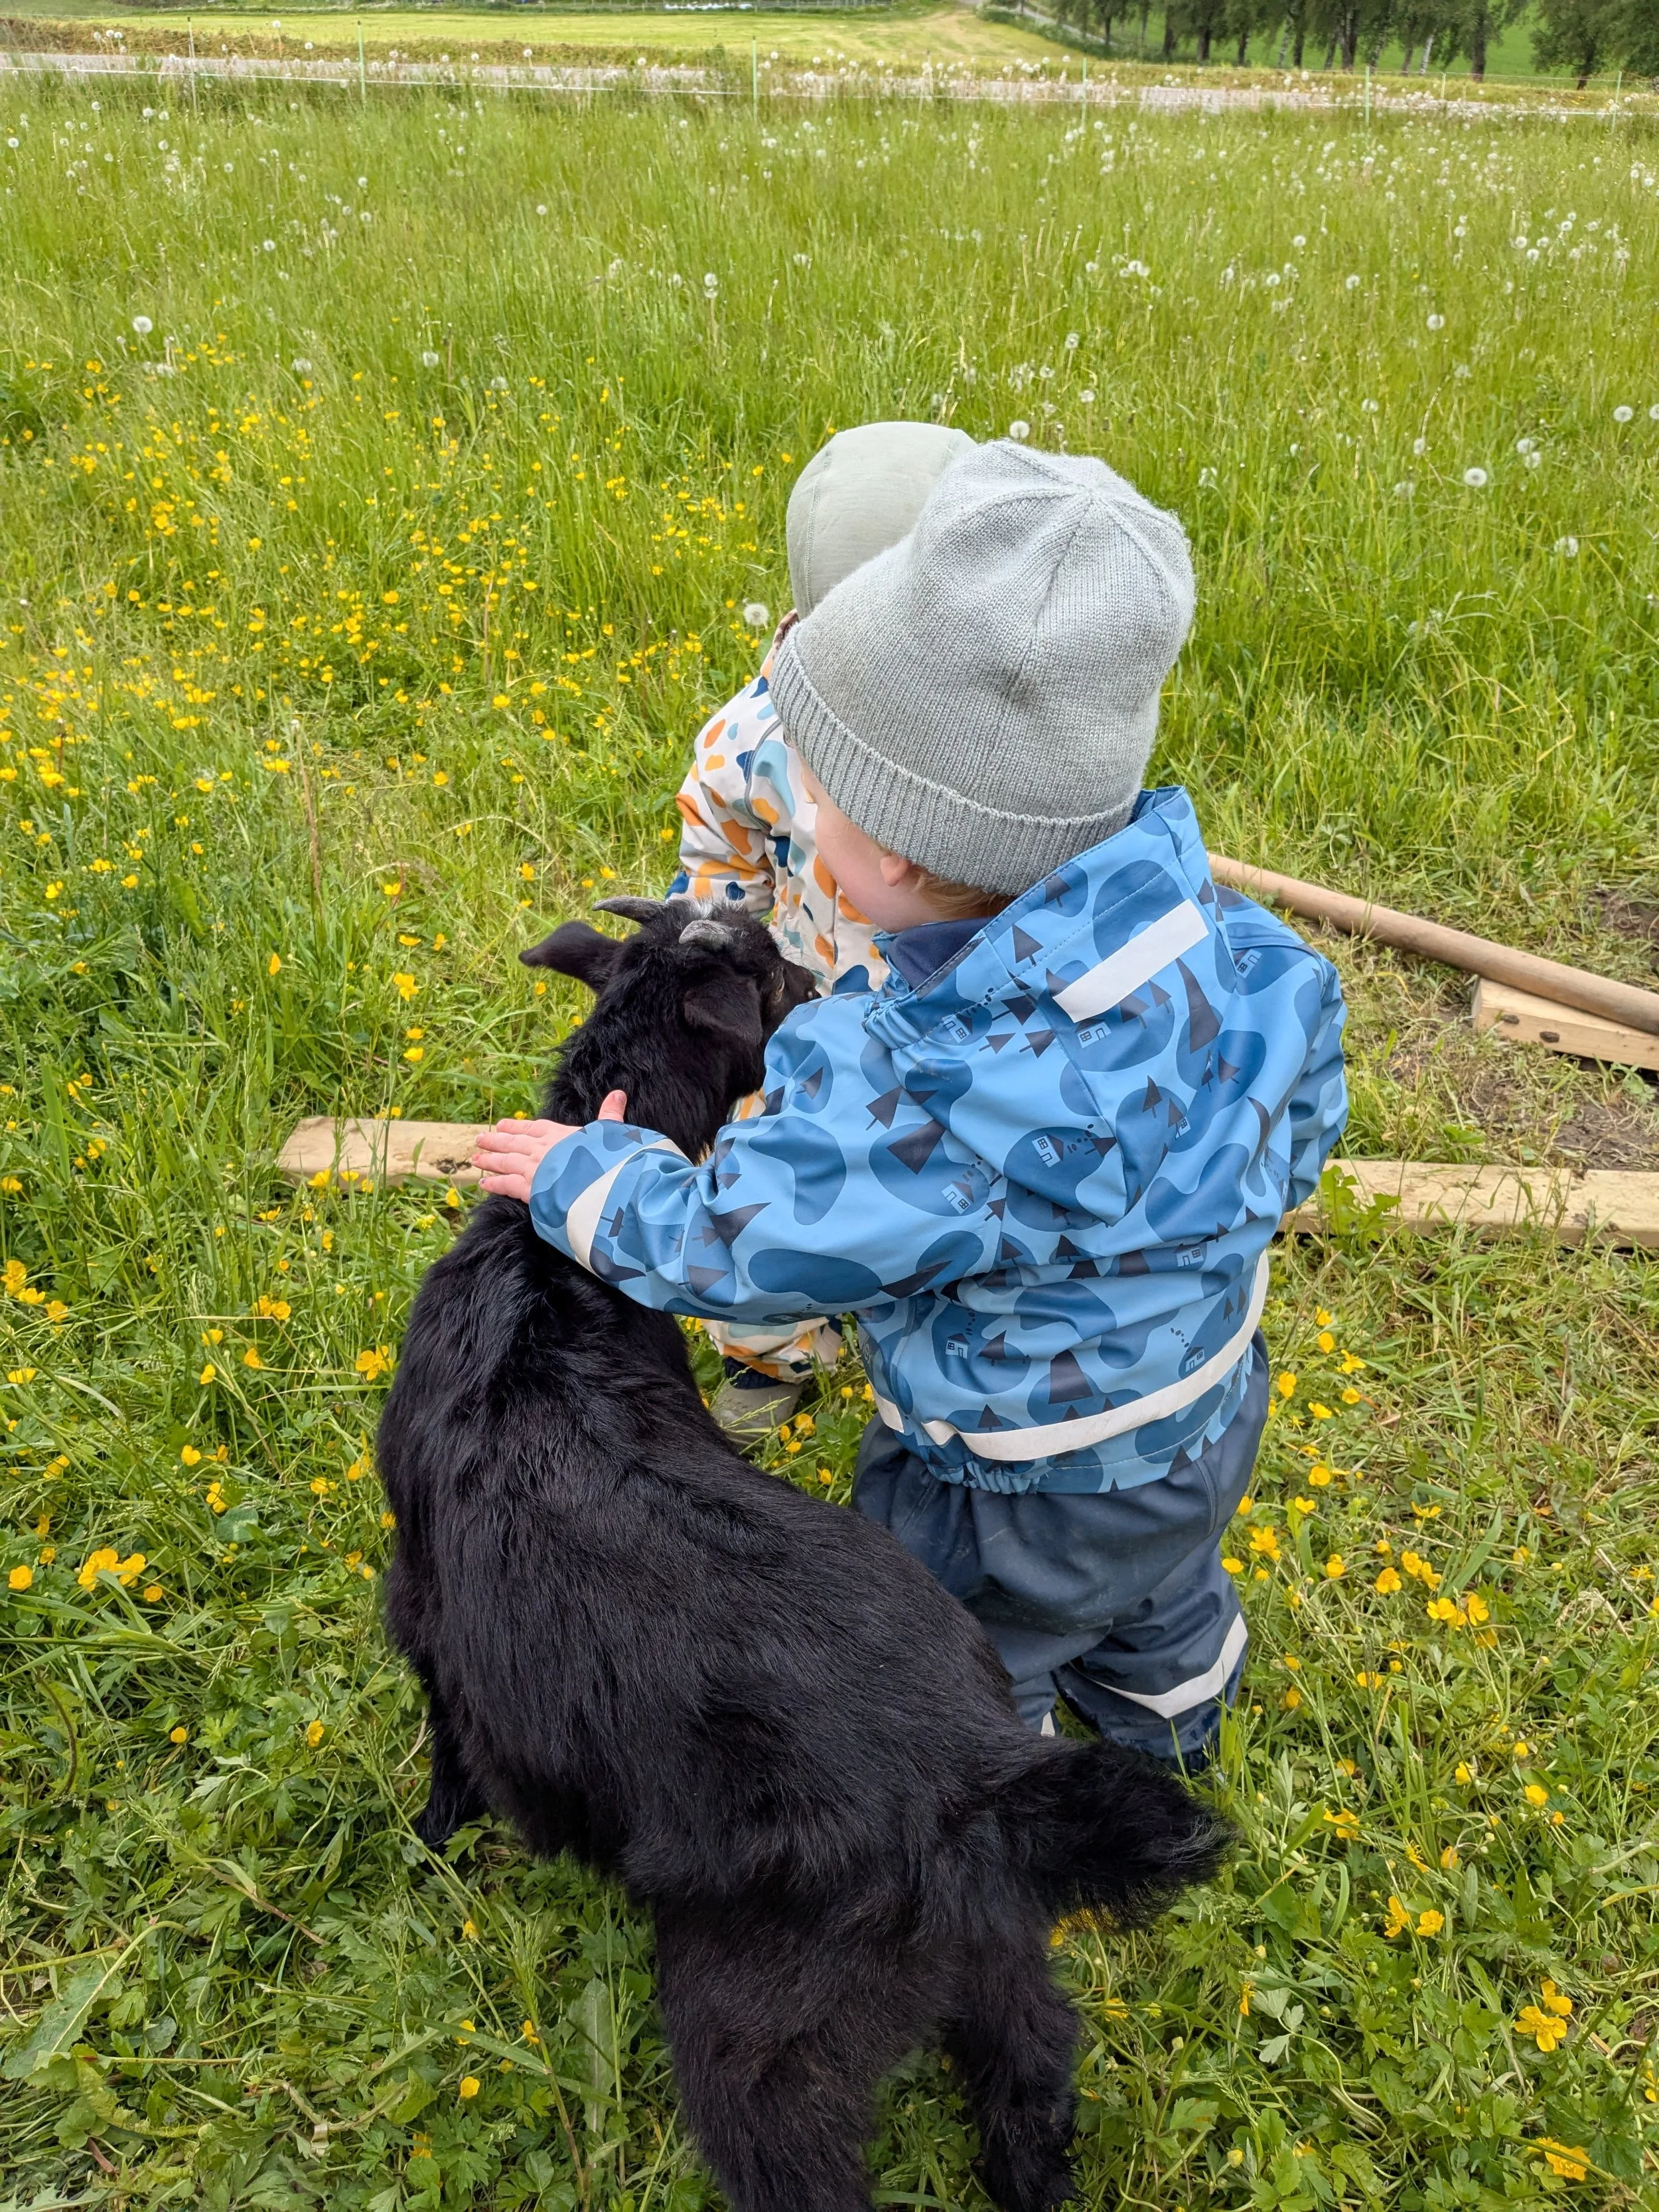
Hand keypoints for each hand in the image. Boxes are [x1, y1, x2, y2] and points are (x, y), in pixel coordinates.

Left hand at [473, 1091, 627, 1202]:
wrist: (601, 1181)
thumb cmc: (608, 1157)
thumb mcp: (612, 1131)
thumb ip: (610, 1114)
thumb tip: (618, 1094)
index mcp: (559, 1134)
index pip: (533, 1127)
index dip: (517, 1126)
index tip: (502, 1124)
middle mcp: (542, 1149)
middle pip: (513, 1142)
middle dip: (496, 1141)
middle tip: (480, 1139)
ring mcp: (533, 1168)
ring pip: (505, 1161)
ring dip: (490, 1159)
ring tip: (476, 1158)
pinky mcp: (530, 1189)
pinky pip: (507, 1184)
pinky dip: (494, 1183)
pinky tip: (483, 1182)